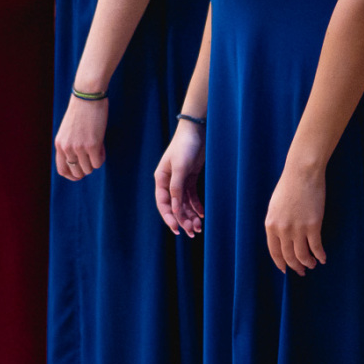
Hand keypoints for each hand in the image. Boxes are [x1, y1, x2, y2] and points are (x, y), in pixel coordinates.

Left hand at [55, 93, 108, 179]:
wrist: (88, 96)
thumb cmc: (81, 111)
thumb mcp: (69, 130)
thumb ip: (70, 145)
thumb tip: (80, 163)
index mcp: (59, 144)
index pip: (62, 170)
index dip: (72, 176)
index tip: (80, 175)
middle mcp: (67, 147)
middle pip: (77, 172)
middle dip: (86, 169)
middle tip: (92, 159)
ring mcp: (79, 147)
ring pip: (89, 168)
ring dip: (94, 161)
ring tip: (97, 147)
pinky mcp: (92, 145)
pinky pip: (98, 162)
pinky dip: (101, 157)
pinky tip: (101, 146)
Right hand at [153, 120, 205, 235]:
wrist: (196, 130)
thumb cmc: (185, 146)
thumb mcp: (180, 167)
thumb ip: (177, 188)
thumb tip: (175, 209)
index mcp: (161, 179)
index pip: (164, 203)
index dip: (169, 218)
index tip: (177, 230)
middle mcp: (169, 182)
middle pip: (174, 206)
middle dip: (183, 220)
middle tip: (193, 232)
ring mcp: (180, 180)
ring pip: (184, 203)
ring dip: (190, 215)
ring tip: (199, 227)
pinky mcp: (190, 177)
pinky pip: (191, 196)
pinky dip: (196, 206)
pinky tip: (202, 214)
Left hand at [264, 163, 326, 275]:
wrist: (302, 173)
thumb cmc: (289, 186)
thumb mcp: (275, 206)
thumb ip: (276, 223)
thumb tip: (282, 238)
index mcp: (270, 225)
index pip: (274, 251)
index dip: (280, 263)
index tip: (285, 270)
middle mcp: (282, 230)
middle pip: (289, 256)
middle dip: (295, 267)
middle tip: (301, 271)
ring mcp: (298, 229)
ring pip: (303, 255)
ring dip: (308, 263)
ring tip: (312, 265)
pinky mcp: (313, 225)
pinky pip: (316, 247)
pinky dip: (320, 255)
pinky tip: (322, 258)